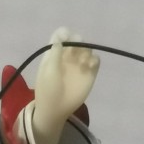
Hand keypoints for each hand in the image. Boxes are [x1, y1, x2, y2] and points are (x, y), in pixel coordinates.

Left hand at [30, 27, 98, 143]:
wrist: (55, 110)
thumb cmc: (48, 90)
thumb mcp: (48, 72)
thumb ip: (55, 55)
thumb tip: (59, 38)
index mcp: (54, 54)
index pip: (60, 36)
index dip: (64, 33)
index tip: (66, 36)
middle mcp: (68, 56)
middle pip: (76, 40)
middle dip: (77, 40)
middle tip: (77, 46)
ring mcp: (79, 64)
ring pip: (87, 49)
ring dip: (86, 49)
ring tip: (83, 61)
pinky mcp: (89, 73)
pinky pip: (95, 61)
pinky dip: (95, 59)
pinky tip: (90, 65)